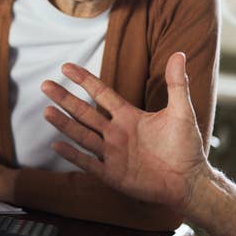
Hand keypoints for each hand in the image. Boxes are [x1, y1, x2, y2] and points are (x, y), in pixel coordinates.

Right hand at [41, 53, 210, 212]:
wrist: (190, 182)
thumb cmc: (187, 147)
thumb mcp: (182, 112)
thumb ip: (177, 84)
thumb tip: (179, 53)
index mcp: (129, 116)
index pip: (101, 93)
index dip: (84, 79)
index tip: (66, 67)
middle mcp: (116, 133)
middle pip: (84, 112)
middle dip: (65, 98)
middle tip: (45, 84)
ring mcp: (112, 154)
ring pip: (82, 135)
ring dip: (64, 123)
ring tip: (46, 111)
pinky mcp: (113, 175)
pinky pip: (88, 163)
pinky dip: (72, 155)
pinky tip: (56, 145)